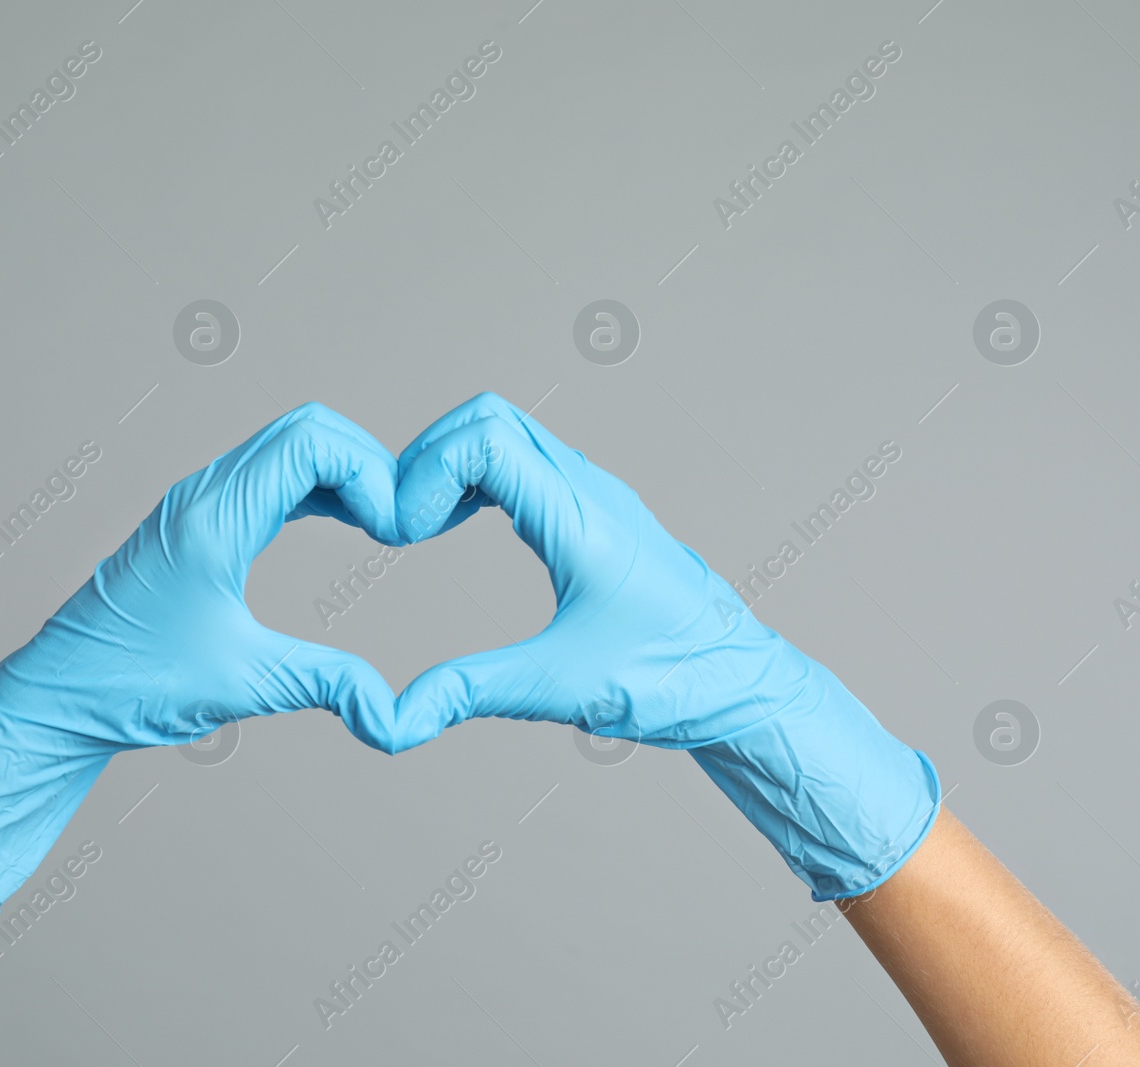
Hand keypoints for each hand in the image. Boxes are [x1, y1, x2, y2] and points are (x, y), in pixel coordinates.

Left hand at [0, 403, 405, 915]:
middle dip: (369, 465)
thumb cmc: (129, 685)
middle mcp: (204, 495)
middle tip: (400, 526)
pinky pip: (270, 476)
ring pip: (288, 447)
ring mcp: (198, 504)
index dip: (372, 472)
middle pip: (307, 429)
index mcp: (215, 518)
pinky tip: (346, 524)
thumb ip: (327, 685)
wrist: (57, 696)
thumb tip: (396, 718)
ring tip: (382, 525)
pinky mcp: (198, 523)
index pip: (311, 440)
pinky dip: (317, 487)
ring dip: (344, 472)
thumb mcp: (244, 684)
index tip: (396, 533)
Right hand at [392, 393, 938, 898]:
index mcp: (580, 519)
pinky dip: (479, 475)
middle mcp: (590, 489)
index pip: (486, 439)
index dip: (426, 473)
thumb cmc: (671, 681)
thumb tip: (397, 719)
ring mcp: (597, 494)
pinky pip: (526, 459)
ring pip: (509, 430)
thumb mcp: (559, 689)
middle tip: (402, 524)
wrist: (742, 684)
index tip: (403, 536)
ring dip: (453, 463)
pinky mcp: (597, 510)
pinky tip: (461, 526)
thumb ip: (472, 692)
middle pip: (489, 416)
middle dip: (428, 458)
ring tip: (423, 526)